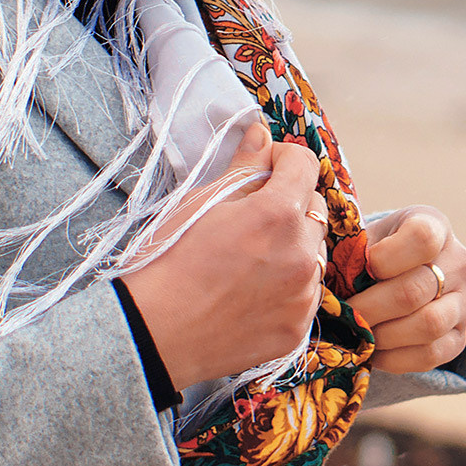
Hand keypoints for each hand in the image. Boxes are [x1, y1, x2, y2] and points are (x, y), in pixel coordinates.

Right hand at [120, 121, 328, 391]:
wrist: (153, 332)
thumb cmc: (168, 261)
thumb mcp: (201, 202)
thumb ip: (243, 166)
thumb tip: (262, 133)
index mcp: (278, 214)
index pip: (305, 165)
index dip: (282, 159)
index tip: (263, 168)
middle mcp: (301, 255)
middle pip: (312, 209)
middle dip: (288, 203)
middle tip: (249, 216)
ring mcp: (303, 296)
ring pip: (312, 253)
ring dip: (292, 245)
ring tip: (249, 258)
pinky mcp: (297, 328)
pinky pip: (305, 293)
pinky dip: (288, 285)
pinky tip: (253, 290)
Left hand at [343, 205, 465, 373]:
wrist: (408, 274)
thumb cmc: (377, 252)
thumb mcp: (366, 239)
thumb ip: (350, 254)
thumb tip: (320, 284)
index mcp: (433, 226)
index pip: (422, 238)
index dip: (386, 258)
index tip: (363, 269)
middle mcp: (458, 262)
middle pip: (415, 291)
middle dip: (370, 308)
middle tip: (344, 315)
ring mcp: (464, 302)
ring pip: (428, 326)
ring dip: (383, 335)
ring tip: (359, 333)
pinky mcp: (460, 338)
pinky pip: (431, 355)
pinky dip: (396, 359)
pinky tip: (375, 350)